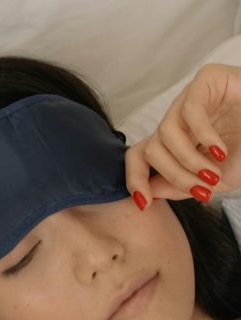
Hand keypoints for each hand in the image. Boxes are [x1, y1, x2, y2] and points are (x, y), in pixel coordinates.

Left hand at [125, 63, 240, 208]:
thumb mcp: (213, 180)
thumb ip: (179, 187)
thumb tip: (148, 194)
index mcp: (174, 141)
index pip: (138, 156)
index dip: (134, 179)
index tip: (143, 203)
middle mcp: (176, 120)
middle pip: (151, 150)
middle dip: (174, 176)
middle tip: (202, 190)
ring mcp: (188, 99)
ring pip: (165, 133)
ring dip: (189, 160)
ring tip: (214, 173)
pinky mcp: (205, 80)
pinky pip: (190, 110)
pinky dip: (203, 136)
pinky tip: (219, 150)